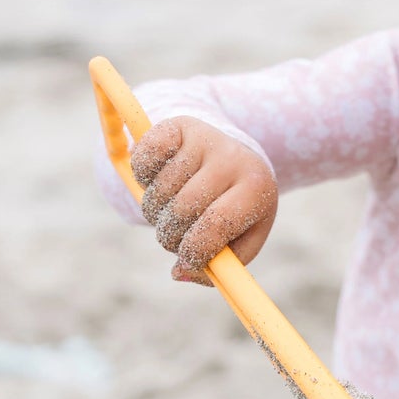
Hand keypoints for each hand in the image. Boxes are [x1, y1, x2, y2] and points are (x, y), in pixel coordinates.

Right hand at [129, 116, 278, 284]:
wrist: (236, 157)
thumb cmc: (237, 209)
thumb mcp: (243, 238)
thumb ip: (220, 266)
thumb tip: (180, 273)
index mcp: (257, 188)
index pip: (216, 224)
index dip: (193, 250)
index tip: (184, 262)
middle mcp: (233, 158)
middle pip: (183, 209)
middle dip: (170, 235)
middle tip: (173, 238)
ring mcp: (204, 138)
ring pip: (159, 190)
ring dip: (155, 212)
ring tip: (169, 210)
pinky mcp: (178, 125)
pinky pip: (143, 159)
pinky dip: (141, 178)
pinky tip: (157, 182)